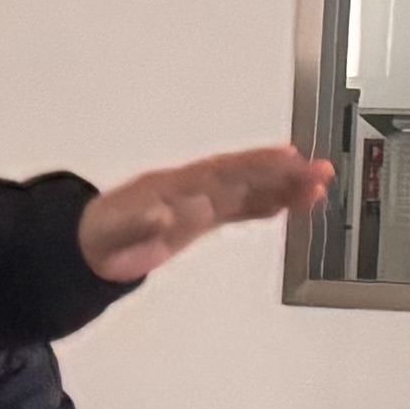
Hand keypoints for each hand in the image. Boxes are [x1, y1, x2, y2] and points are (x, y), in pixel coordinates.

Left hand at [78, 147, 331, 282]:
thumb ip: (138, 223)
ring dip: (284, 187)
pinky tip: (294, 203)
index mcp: (175, 186)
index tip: (290, 159)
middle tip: (322, 171)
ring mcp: (200, 202)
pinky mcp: (202, 219)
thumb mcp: (112, 232)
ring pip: (249, 190)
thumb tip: (165, 212)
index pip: (224, 172)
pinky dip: (269, 204)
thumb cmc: (99, 237)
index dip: (257, 166)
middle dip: (283, 174)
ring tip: (322, 184)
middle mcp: (193, 189)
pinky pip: (242, 208)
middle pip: (245, 177)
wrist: (87, 249)